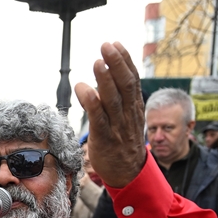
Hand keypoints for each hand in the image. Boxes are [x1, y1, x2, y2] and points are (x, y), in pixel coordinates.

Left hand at [74, 42, 146, 187]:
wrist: (128, 173)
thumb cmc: (121, 142)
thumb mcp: (124, 118)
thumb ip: (117, 99)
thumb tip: (103, 79)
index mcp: (134, 107)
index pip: (132, 79)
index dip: (125, 61)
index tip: (116, 44)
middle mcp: (128, 114)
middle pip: (125, 85)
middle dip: (116, 63)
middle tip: (106, 45)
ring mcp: (118, 127)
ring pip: (113, 99)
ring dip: (105, 79)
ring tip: (97, 61)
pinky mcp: (105, 139)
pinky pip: (99, 119)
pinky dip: (92, 102)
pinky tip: (83, 88)